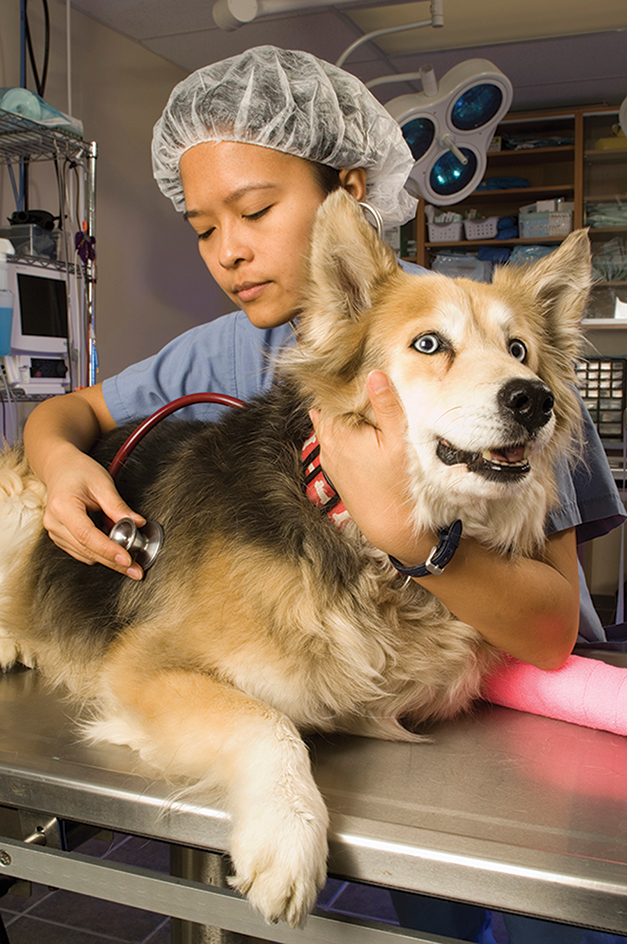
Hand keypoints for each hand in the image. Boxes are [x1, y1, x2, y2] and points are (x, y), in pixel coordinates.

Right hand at [41, 447, 145, 578]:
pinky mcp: (60, 537)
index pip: (87, 535)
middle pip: (87, 550)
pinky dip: (99, 552)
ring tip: (130, 556)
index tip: (127, 560)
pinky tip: (114, 547)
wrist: (60, 467)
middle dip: (114, 562)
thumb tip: (138, 523)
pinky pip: (82, 552)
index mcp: (63, 506)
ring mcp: (55, 532)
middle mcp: (55, 522)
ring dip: (108, 558)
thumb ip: (118, 506)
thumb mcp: (102, 482)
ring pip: (85, 555)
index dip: (108, 550)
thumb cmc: (79, 471)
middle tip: (137, 570)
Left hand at [310, 371, 434, 563]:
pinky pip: (335, 442)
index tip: (355, 366)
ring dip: (344, 415)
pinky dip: (345, 432)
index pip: (328, 395)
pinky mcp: (336, 471)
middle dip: (342, 396)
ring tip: (363, 402)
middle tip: (362, 380)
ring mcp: (330, 459)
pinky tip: (362, 429)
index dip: (340, 380)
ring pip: (330, 426)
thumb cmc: (397, 485)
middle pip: (328, 409)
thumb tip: (375, 374)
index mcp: (338, 432)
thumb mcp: (399, 441)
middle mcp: (327, 444)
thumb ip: (386, 406)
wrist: (391, 527)